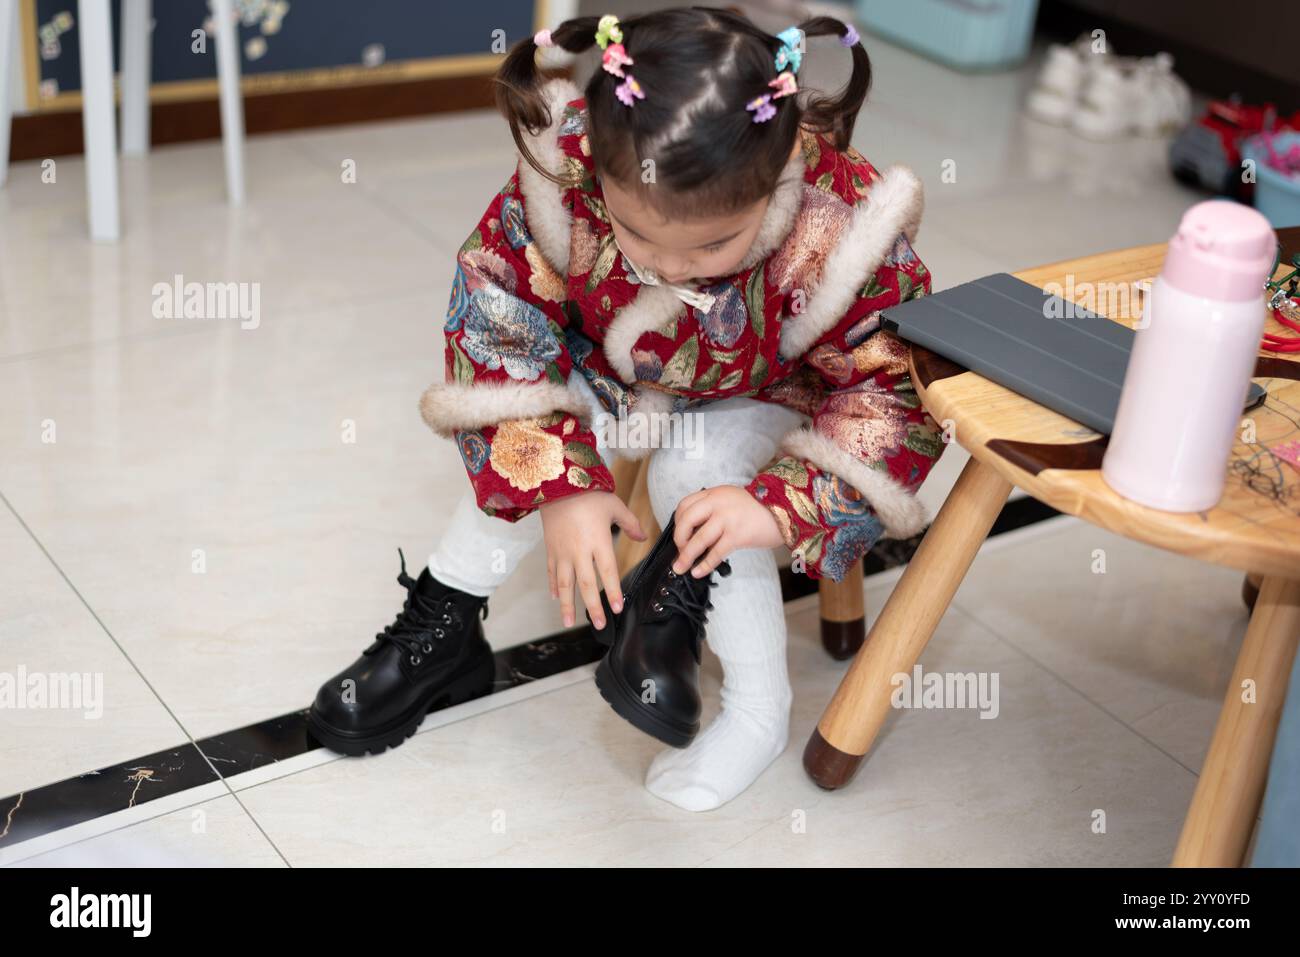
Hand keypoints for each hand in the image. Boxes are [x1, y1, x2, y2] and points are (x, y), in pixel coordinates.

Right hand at [540, 491, 645, 629]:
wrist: (557, 484)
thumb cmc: (588, 494)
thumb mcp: (614, 505)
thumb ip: (630, 524)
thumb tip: (643, 537)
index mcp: (598, 541)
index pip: (608, 572)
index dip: (614, 591)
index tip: (618, 608)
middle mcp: (580, 551)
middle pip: (587, 585)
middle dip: (594, 607)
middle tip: (601, 625)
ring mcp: (563, 552)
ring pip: (565, 584)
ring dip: (567, 605)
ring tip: (568, 623)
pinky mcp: (550, 549)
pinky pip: (552, 572)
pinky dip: (553, 586)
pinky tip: (555, 598)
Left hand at [671, 485, 783, 577]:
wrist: (786, 512)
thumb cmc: (757, 510)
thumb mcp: (731, 500)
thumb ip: (713, 510)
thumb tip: (693, 534)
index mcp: (714, 493)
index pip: (685, 505)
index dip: (678, 523)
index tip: (680, 536)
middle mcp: (718, 503)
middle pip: (686, 520)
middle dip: (679, 539)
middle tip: (679, 552)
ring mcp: (727, 518)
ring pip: (698, 539)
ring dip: (686, 556)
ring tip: (680, 568)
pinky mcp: (738, 535)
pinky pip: (715, 552)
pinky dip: (704, 565)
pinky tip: (698, 572)